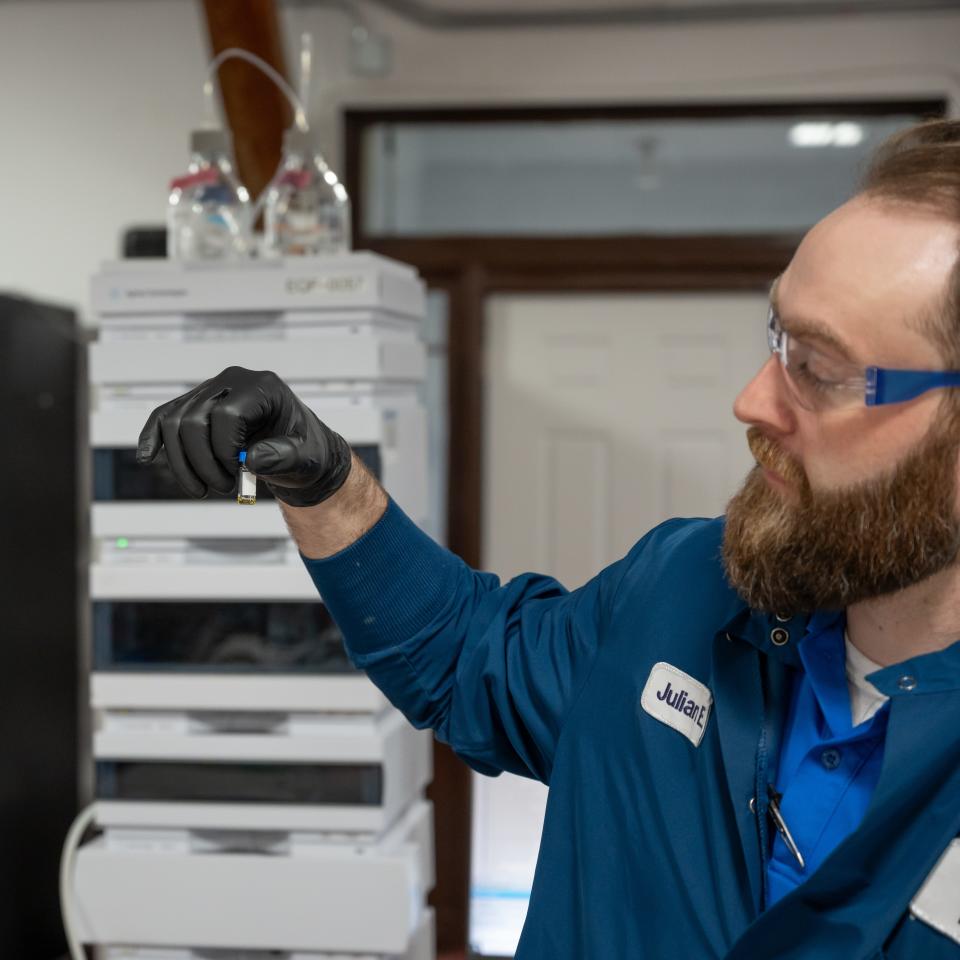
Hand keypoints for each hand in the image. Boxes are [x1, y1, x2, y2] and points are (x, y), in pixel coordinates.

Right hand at [136, 366, 351, 506]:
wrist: (300, 450)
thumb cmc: (306, 450)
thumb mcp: (306, 458)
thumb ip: (284, 457)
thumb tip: (250, 459)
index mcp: (263, 387)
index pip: (227, 413)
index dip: (225, 449)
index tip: (238, 473)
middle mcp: (233, 382)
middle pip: (194, 418)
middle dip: (203, 461)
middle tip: (223, 488)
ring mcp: (210, 391)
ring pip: (174, 423)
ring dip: (182, 463)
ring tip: (203, 489)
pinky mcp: (196, 406)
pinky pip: (165, 417)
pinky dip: (153, 437)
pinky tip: (146, 457)